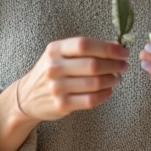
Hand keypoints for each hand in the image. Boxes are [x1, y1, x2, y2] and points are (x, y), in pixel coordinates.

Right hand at [13, 37, 128, 122]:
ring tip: (116, 78)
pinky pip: (91, 100)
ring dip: (112, 80)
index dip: (108, 48)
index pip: (84, 44)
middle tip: (124, 66)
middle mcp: (54, 67)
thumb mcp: (61, 54)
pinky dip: (105, 95)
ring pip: (94, 83)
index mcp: (55, 49)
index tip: (123, 51)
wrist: (27, 96)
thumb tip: (117, 46)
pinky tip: (108, 90)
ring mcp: (57, 87)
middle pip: (92, 65)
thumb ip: (86, 49)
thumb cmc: (51, 71)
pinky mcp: (61, 105)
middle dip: (114, 65)